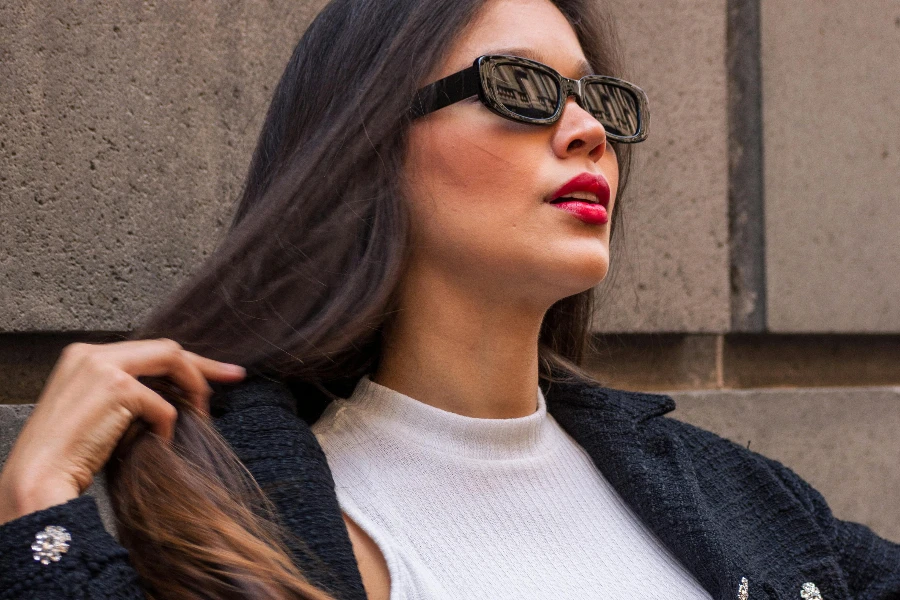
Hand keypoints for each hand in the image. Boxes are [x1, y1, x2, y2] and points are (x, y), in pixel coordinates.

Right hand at [0, 338, 246, 524]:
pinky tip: (159, 444)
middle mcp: (91, 353)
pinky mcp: (116, 388)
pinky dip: (167, 425)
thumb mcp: (97, 412)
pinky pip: (162, 404)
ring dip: (194, 387)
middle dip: (204, 364)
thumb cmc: (68, 456)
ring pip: (172, 360)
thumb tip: (172, 392)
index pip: (148, 350)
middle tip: (234, 377)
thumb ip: (126, 392)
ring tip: (202, 414)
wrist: (37, 481)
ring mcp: (102, 367)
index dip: (187, 361)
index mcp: (84, 356)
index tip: (219, 372)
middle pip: (166, 348)